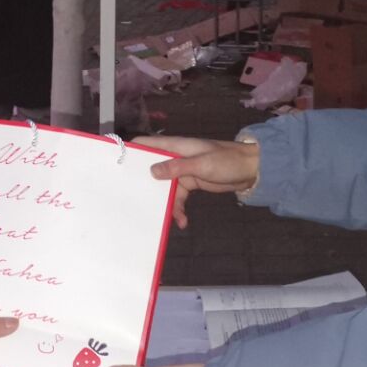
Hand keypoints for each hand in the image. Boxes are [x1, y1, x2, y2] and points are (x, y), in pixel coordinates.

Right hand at [136, 135, 258, 229]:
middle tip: (132, 200)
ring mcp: (182, 172)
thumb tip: (152, 171)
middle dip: (143, 184)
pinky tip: (182, 221)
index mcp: (176, 146)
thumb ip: (177, 167)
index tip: (116, 165)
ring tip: (168, 218)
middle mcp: (175, 158)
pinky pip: (178, 198)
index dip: (131, 152)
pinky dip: (179, 209)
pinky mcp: (190, 184)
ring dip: (165, 203)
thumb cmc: (227, 161)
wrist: (250, 170)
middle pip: (152, 169)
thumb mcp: (202, 164)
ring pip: (165, 188)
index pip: (147, 144)